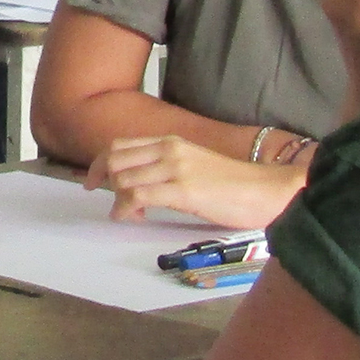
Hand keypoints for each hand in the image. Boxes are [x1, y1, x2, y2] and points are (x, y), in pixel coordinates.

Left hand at [84, 134, 305, 231]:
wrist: (266, 190)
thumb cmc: (234, 185)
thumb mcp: (194, 167)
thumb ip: (167, 170)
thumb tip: (139, 186)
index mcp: (172, 142)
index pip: (120, 145)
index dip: (100, 164)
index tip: (93, 181)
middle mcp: (170, 149)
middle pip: (115, 159)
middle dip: (105, 182)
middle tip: (116, 203)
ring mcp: (176, 168)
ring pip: (123, 178)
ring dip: (119, 200)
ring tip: (134, 214)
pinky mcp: (183, 189)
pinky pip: (137, 195)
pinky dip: (126, 209)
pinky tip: (136, 218)